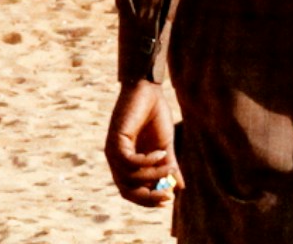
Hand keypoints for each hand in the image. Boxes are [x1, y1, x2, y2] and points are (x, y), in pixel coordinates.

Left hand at [104, 78, 176, 207]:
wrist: (148, 91)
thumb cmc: (154, 116)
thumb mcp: (165, 147)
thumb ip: (169, 166)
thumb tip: (179, 188)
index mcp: (127, 163)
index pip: (131, 192)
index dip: (148, 201)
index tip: (169, 200)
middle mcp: (116, 159)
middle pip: (126, 191)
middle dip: (148, 198)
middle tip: (168, 196)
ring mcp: (114, 149)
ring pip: (131, 177)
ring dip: (154, 175)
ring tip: (169, 165)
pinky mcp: (115, 139)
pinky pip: (130, 161)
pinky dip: (148, 161)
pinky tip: (161, 152)